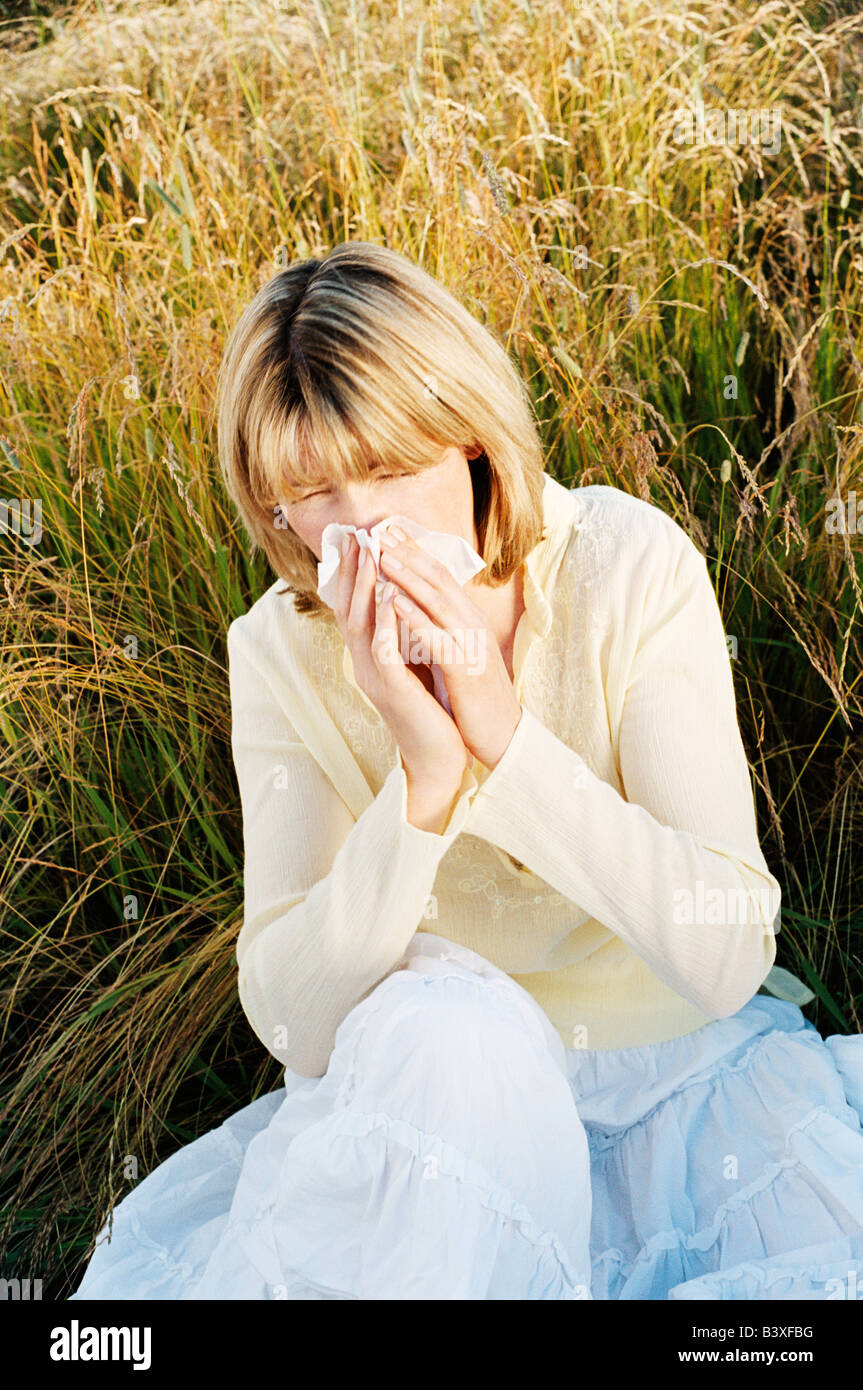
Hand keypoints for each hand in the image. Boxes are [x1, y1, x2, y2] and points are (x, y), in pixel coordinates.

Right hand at [331, 532, 471, 789]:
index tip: (361, 538)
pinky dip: (384, 619)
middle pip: (350, 609)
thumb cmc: (429, 712)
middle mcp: (364, 665)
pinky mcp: (392, 689)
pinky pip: (383, 648)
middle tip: (357, 534)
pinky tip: (389, 594)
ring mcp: (375, 677)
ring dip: (364, 585)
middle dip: (354, 570)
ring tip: (370, 552)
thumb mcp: (411, 668)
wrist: (437, 758)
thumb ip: (401, 639)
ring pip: (361, 623)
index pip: (355, 608)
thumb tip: (401, 605)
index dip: (355, 573)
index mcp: (370, 658)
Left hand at [378, 526, 522, 768]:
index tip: (388, 531)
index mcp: (468, 620)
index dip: (414, 551)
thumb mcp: (460, 653)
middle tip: (380, 529)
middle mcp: (472, 624)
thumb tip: (421, 604)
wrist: (502, 736)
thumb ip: (444, 627)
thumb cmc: (475, 697)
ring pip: (438, 601)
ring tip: (382, 555)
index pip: (440, 577)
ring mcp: (472, 644)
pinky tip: (396, 603)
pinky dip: (417, 618)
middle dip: (408, 552)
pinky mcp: (467, 669)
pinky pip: (439, 638)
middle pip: (439, 579)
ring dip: (409, 576)